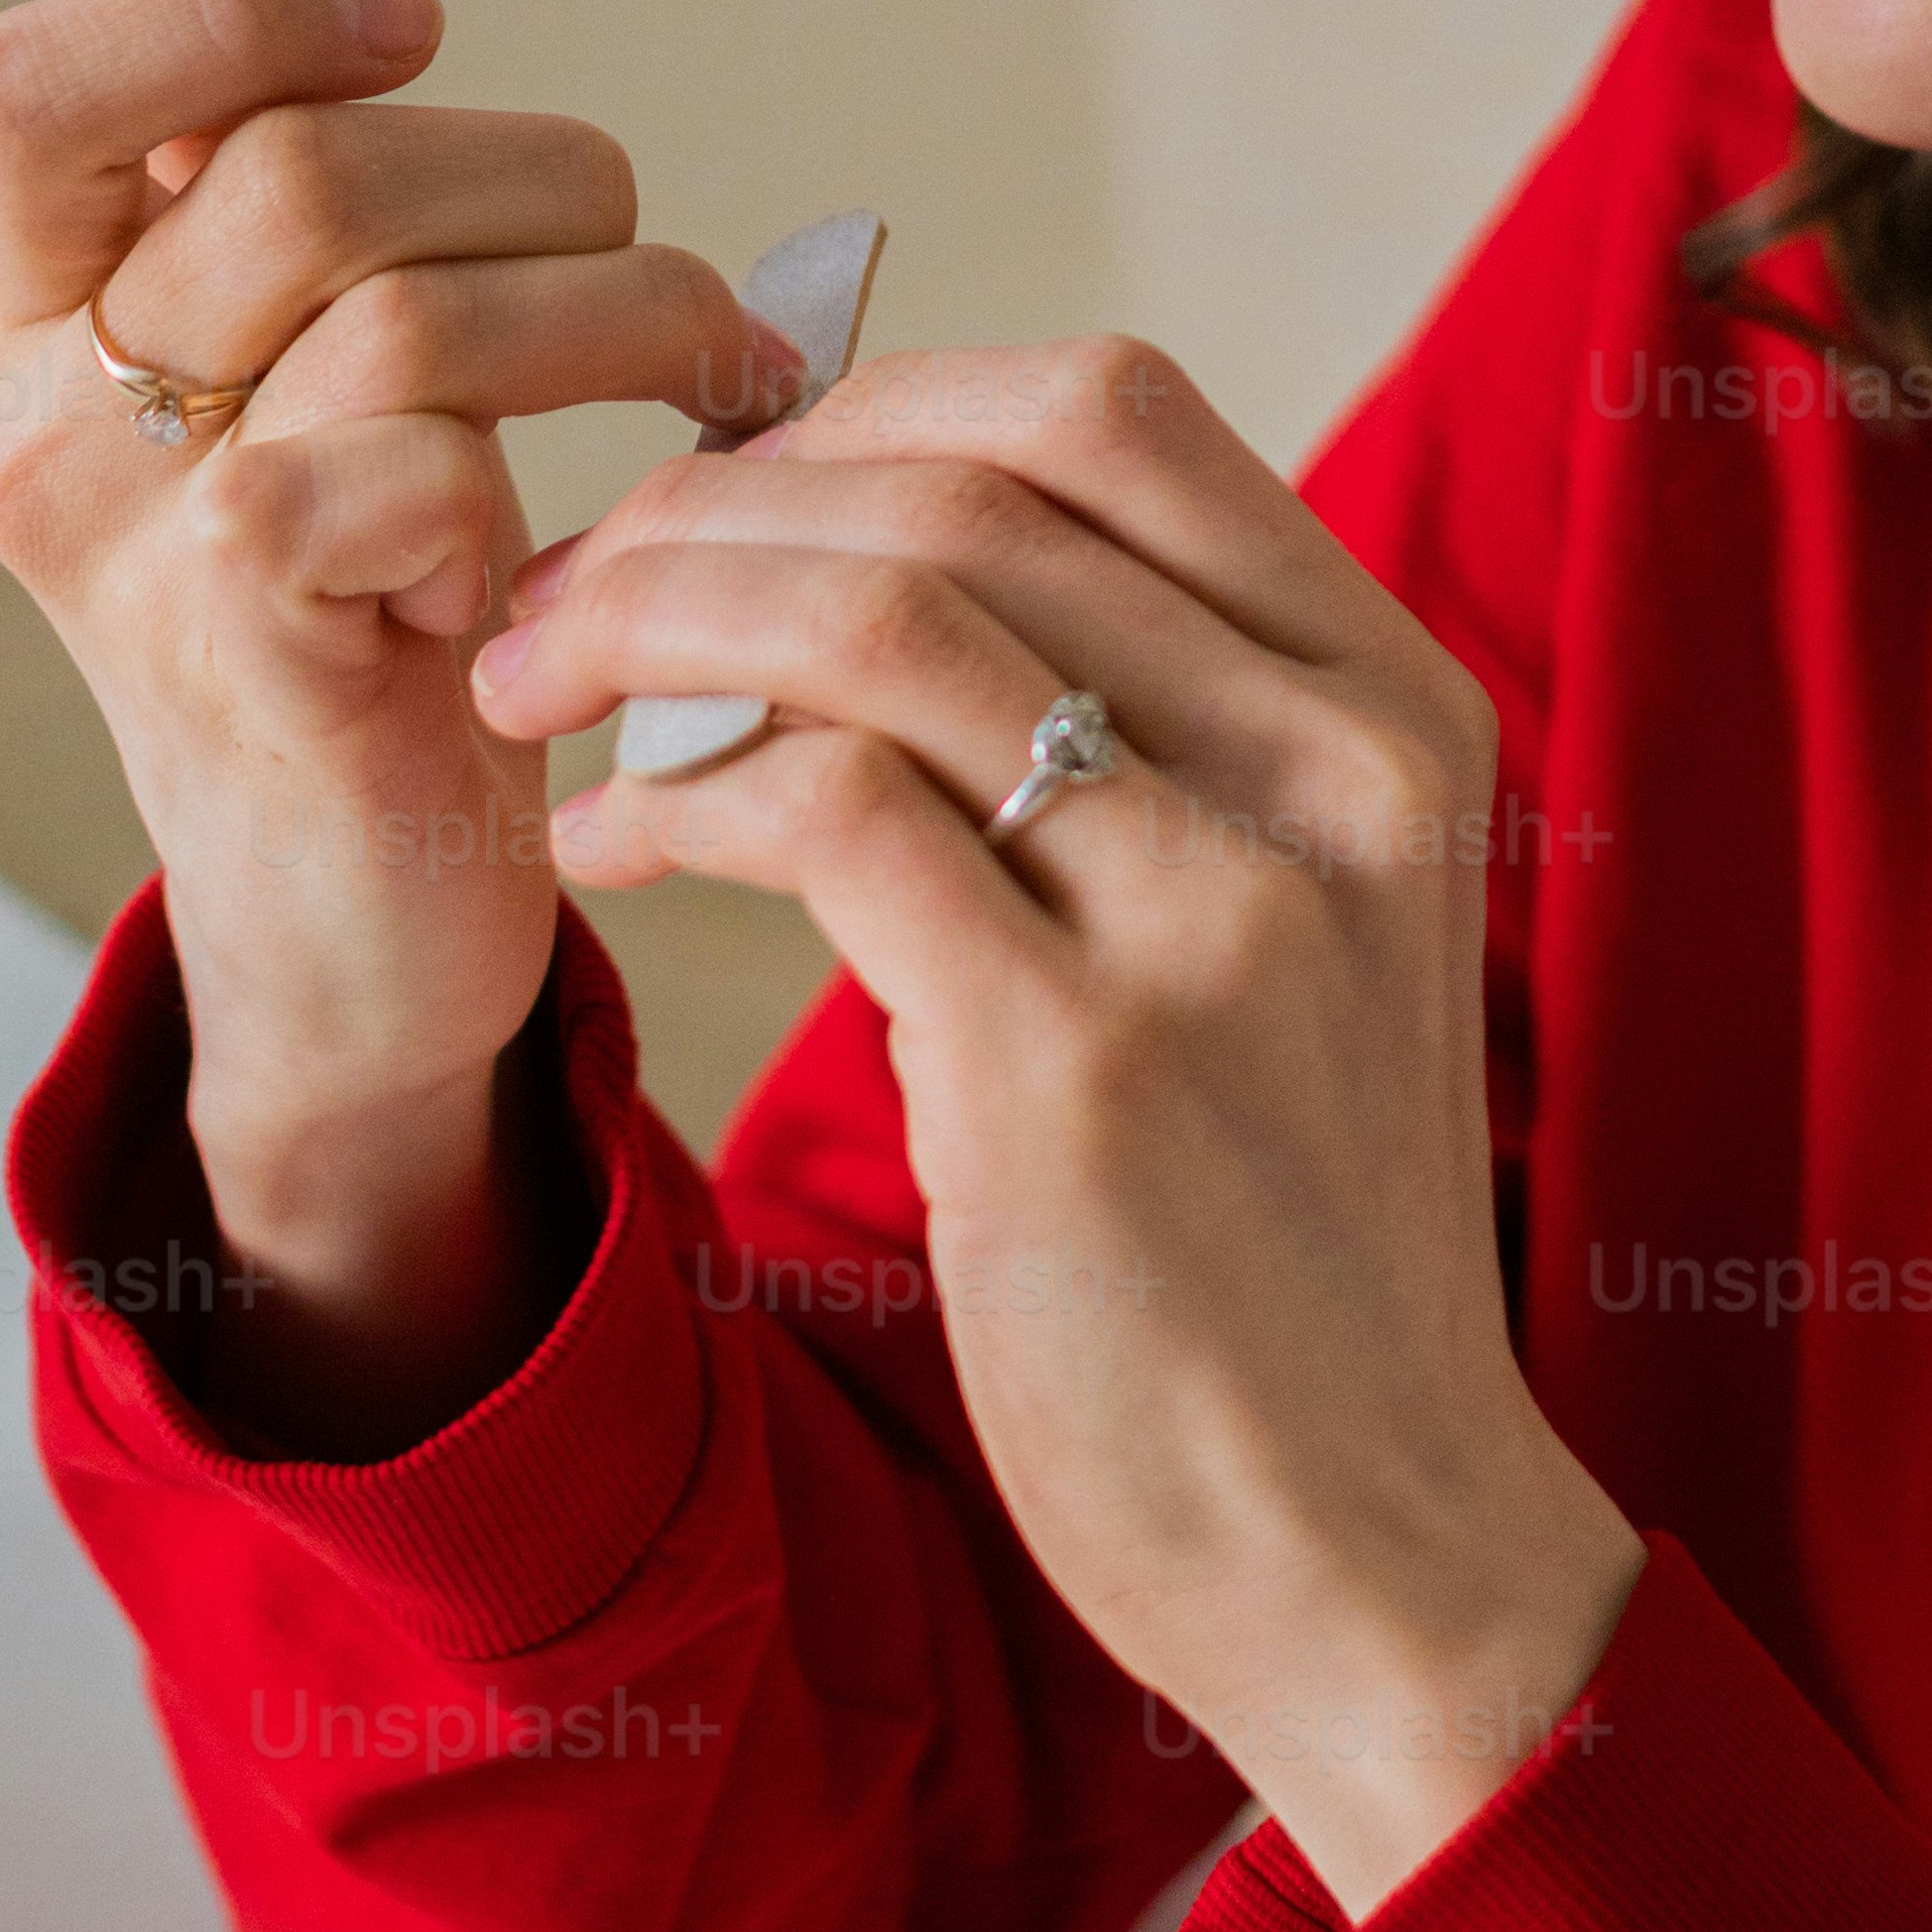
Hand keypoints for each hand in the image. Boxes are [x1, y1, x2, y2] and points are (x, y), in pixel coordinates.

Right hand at [0, 0, 801, 1432]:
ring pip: (395, 304)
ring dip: (619, 309)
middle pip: (294, 170)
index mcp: (42, 317)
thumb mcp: (300, 355)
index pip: (14, 89)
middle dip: (542, 178)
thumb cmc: (365, 617)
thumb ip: (238, 133)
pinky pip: (403, 467)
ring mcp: (135, 548)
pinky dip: (543, 480)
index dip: (224, 14)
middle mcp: (51, 423)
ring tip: (707, 372)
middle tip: (653, 254)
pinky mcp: (251, 660)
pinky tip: (582, 549)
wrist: (366, 933)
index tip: (410, 27)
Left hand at [463, 336, 1646, 1909]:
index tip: (726, 484)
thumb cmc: (1293, 1233)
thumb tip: (899, 556)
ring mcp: (1215, 912)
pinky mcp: (1078, 1063)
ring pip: (876, 615)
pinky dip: (671, 791)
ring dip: (651, 614)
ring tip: (535, 683)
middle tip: (564, 585)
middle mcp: (1332, 775)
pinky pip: (820, 812)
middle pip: (969, 485)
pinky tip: (610, 846)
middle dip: (711, 503)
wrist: (1372, 1530)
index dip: (876, 401)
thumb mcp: (1305, 931)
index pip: (1110, 415)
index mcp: (1395, 711)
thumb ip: (1172, 738)